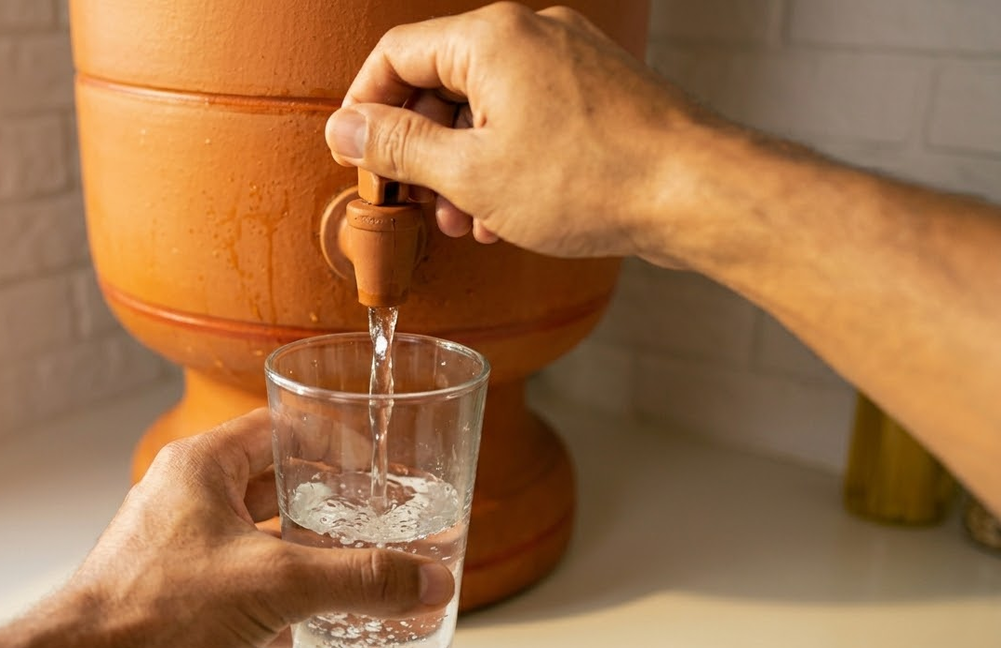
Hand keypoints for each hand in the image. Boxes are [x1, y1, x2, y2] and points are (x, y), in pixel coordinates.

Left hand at [51, 410, 455, 647]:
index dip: (336, 439)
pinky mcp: (190, 602)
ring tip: (368, 570)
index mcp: (201, 467)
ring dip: (317, 557)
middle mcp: (193, 502)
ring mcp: (189, 554)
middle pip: (281, 486)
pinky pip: (254, 591)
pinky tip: (329, 625)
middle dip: (335, 504)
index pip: (281, 427)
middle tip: (384, 518)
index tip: (379, 459)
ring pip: (269, 542)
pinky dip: (294, 605)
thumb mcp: (272, 583)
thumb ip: (356, 579)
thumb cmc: (144, 611)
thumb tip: (423, 580)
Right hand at [324, 2, 712, 263]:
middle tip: (409, 199)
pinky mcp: (596, 91)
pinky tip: (504, 213)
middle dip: (419, 147)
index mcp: (492, 39)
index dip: (364, 108)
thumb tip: (344, 130)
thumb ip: (397, 148)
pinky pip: (529, 116)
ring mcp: (570, 60)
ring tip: (461, 219)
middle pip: (442, 80)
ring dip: (461, 163)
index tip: (355, 155)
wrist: (696, 192)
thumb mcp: (471, 174)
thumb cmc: (593, 180)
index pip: (396, 55)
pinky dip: (504, 159)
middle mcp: (532, 34)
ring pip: (487, 104)